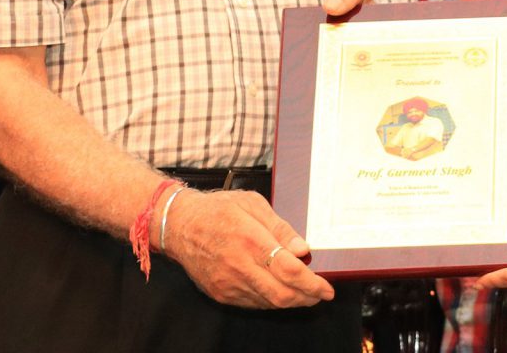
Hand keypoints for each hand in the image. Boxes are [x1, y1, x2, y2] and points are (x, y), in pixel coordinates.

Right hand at [162, 188, 334, 308]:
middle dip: (307, 298)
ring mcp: (228, 283)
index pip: (289, 270)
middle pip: (281, 294)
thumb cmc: (218, 209)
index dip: (312, 283)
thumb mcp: (253, 204)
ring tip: (305, 292)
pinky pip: (253, 303)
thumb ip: (281, 228)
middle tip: (321, 294)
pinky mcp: (220, 293)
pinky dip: (271, 300)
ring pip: (268, 302)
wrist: (179, 225)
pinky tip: (280, 291)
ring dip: (291, 301)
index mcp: (250, 239)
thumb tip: (303, 250)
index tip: (327, 287)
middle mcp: (239, 265)